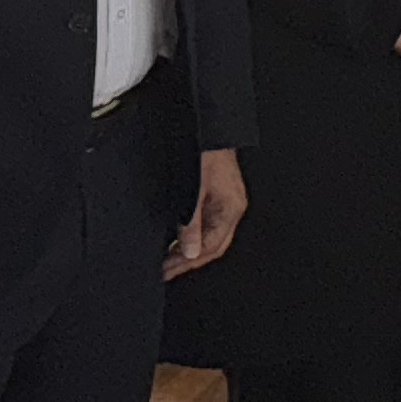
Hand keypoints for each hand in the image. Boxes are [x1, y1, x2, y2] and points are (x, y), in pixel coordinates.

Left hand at [166, 148, 247, 279]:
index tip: (168, 270)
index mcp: (231, 209)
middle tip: (168, 271)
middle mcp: (232, 208)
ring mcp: (228, 201)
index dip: (188, 262)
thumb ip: (192, 223)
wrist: (210, 130)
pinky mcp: (219, 195)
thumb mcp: (194, 192)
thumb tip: (189, 250)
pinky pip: (209, 225)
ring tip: (170, 259)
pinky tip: (181, 238)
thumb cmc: (205, 154)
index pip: (211, 247)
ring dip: (191, 250)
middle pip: (214, 246)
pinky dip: (194, 236)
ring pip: (212, 237)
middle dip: (190, 261)